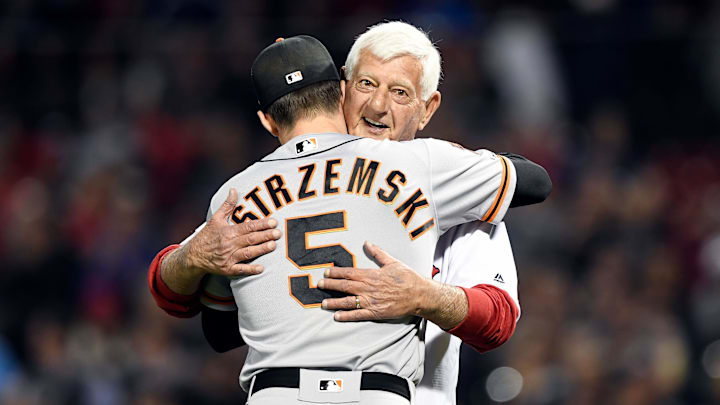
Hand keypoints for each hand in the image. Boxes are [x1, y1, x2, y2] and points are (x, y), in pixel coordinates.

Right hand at [184, 188, 281, 276]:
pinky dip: (250, 269)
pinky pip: (240, 269)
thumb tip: (234, 190)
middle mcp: (229, 244)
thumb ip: (228, 205)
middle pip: (250, 239)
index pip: (248, 226)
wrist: (193, 256)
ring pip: (248, 253)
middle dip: (265, 236)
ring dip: (261, 249)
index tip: (273, 222)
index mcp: (228, 231)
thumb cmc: (206, 237)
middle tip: (278, 233)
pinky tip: (261, 268)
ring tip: (273, 245)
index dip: (261, 224)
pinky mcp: (227, 269)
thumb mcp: (215, 219)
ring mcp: (228, 258)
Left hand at [317, 241, 431, 321]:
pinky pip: (358, 315)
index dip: (336, 273)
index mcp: (371, 275)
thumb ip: (378, 253)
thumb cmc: (407, 278)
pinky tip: (337, 316)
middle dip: (330, 285)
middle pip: (345, 286)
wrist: (419, 294)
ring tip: (323, 303)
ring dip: (334, 302)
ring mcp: (371, 301)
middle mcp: (368, 288)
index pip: (349, 273)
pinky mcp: (376, 313)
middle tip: (319, 285)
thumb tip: (367, 243)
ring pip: (348, 301)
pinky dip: (346, 316)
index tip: (326, 272)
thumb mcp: (392, 262)